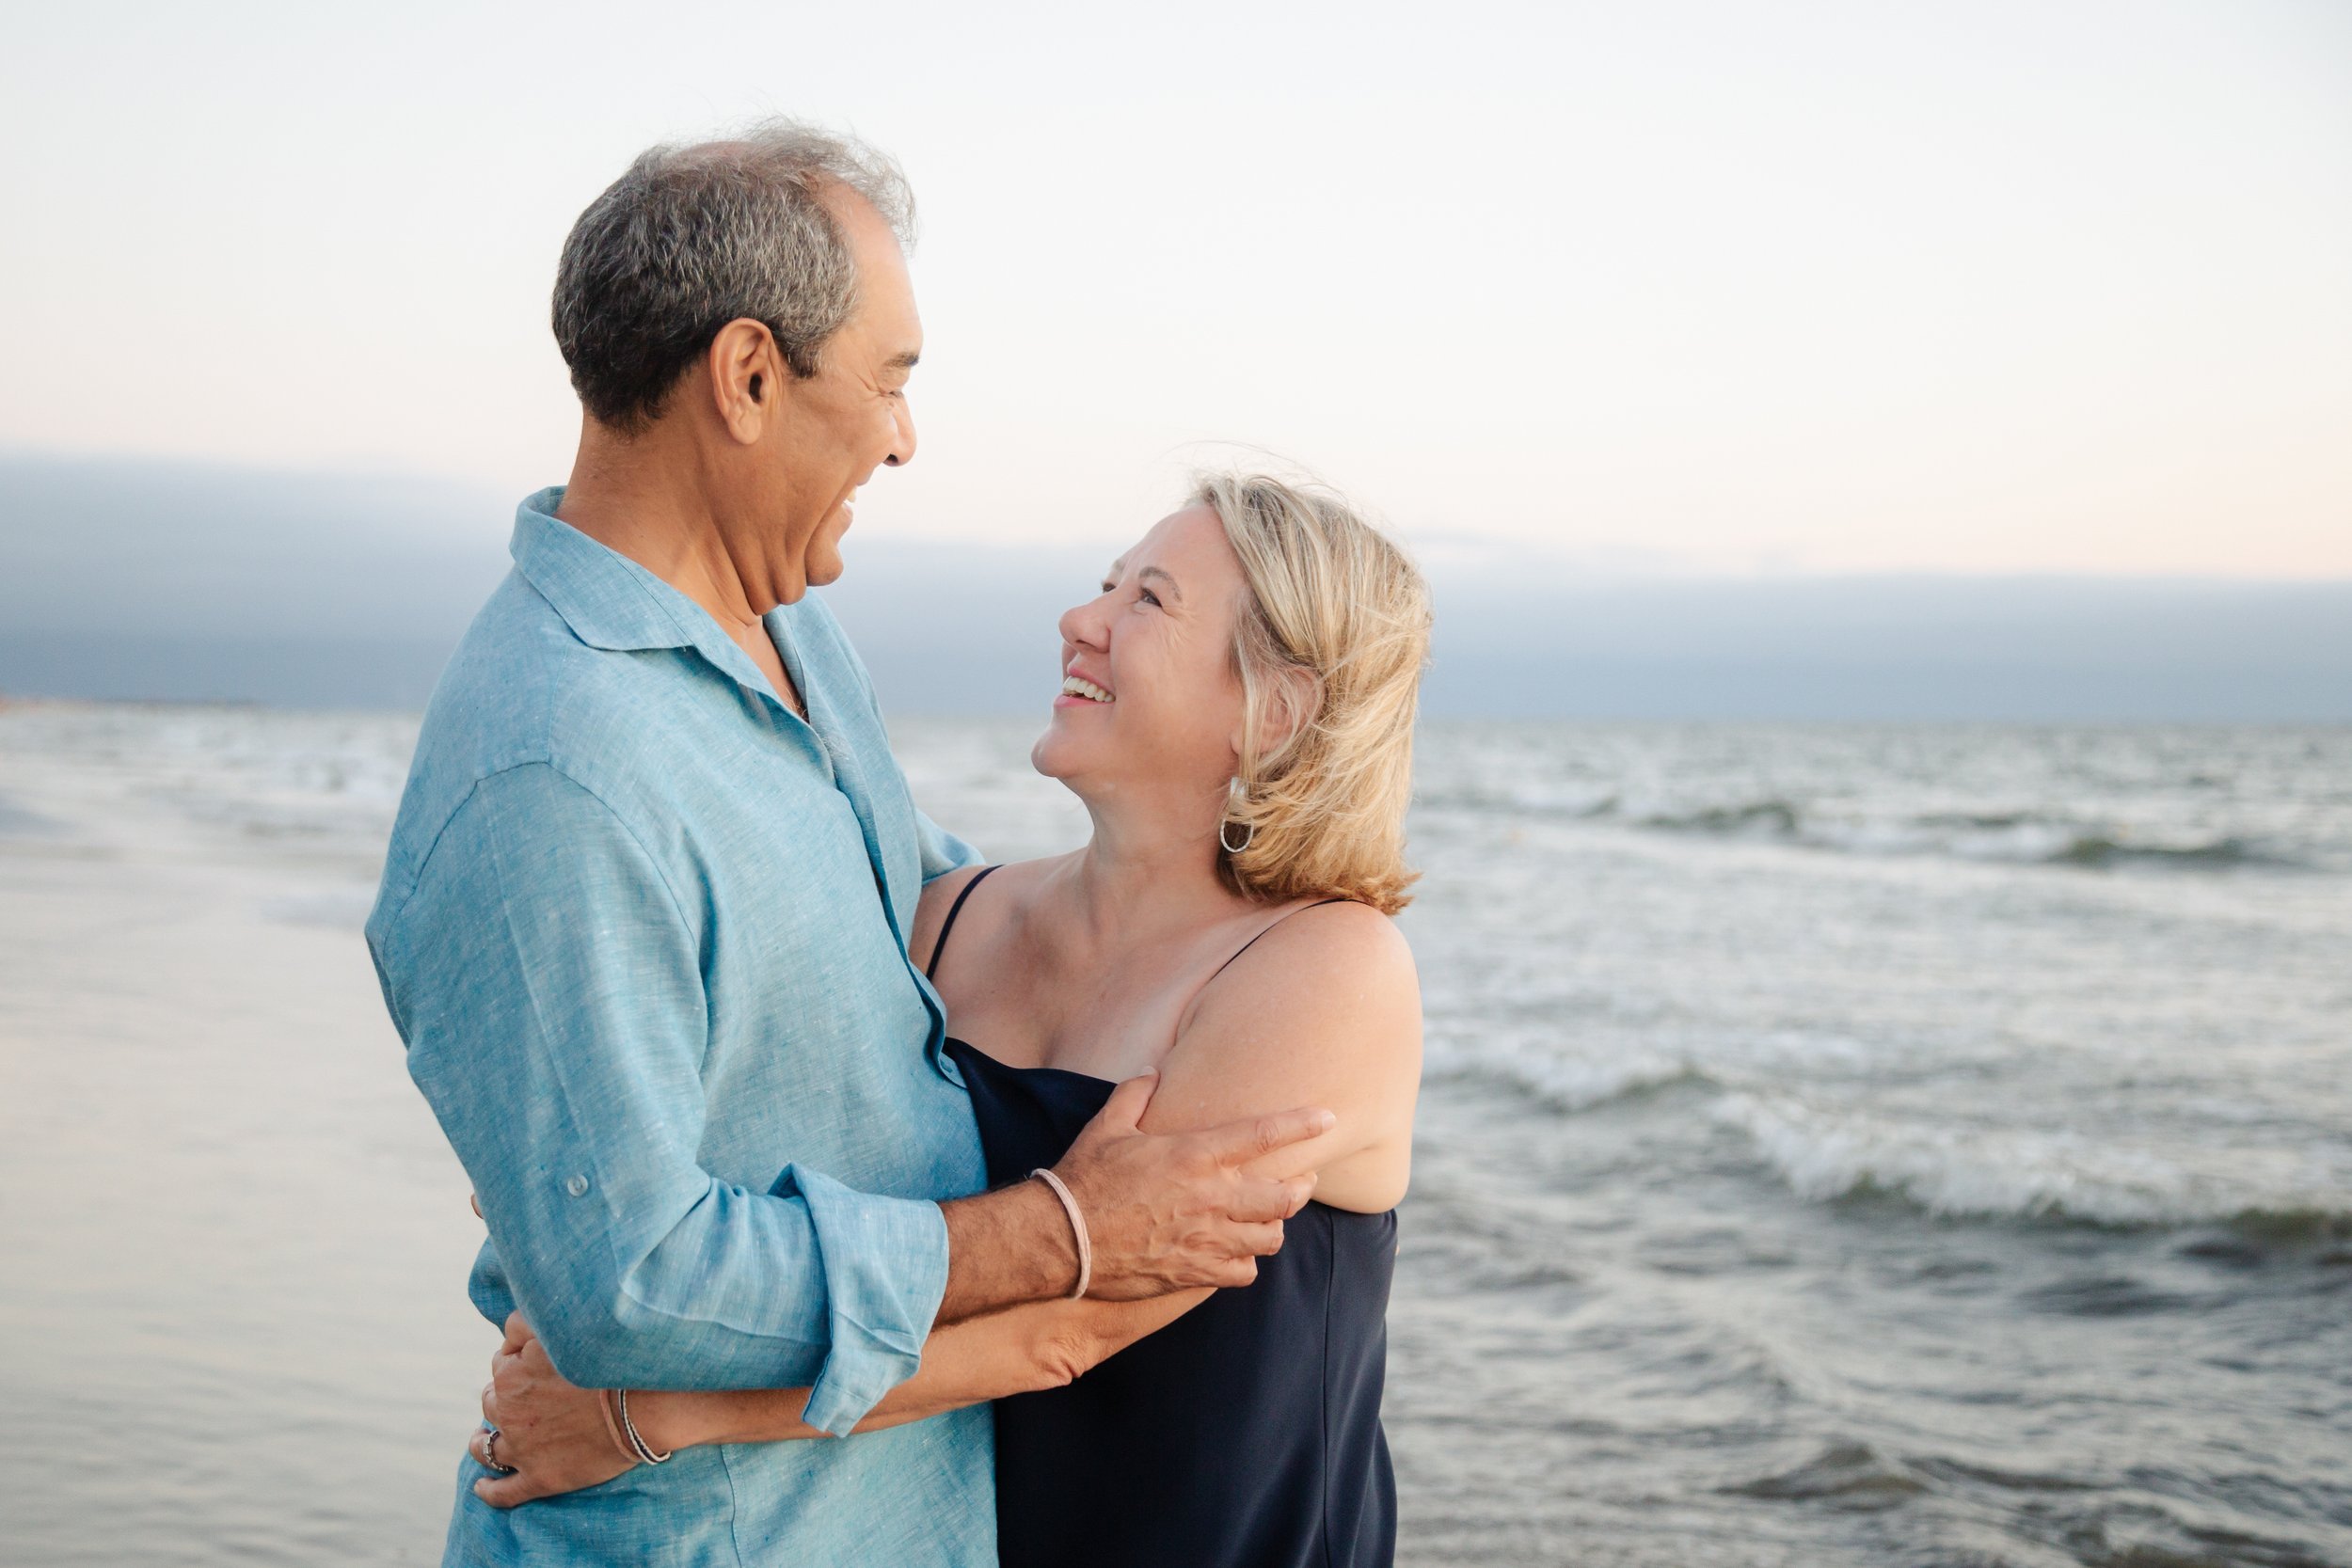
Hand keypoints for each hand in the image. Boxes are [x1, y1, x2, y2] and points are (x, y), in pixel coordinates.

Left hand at [470, 1312, 637, 1507]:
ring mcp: (522, 1449)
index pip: (500, 1366)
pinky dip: (488, 1490)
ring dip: (483, 1442)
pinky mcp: (540, 1479)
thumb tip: (505, 1335)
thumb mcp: (560, 1328)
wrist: (642, 1405)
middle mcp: (508, 1413)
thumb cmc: (607, 1361)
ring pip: (485, 1448)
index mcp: (511, 1375)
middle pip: (491, 1404)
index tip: (529, 1366)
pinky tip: (482, 1486)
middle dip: (500, 1400)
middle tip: (519, 1400)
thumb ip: (523, 1323)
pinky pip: (502, 1492)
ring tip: (485, 1440)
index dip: (514, 1364)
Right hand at [1052, 1072, 1330, 1298]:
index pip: (1264, 1136)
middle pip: (1285, 1197)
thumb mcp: (1108, 1126)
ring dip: (1274, 1226)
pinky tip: (1236, 1254)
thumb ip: (1135, 1094)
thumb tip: (1153, 1071)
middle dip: (1300, 1187)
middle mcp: (1211, 1197)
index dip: (1301, 1125)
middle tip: (1302, 1181)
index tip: (1327, 1118)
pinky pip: (1243, 1272)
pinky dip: (1246, 1263)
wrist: (1062, 1239)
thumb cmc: (1084, 1179)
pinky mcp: (1195, 1272)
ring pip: (1270, 1237)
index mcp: (1195, 1155)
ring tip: (1268, 1219)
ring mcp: (1206, 1239)